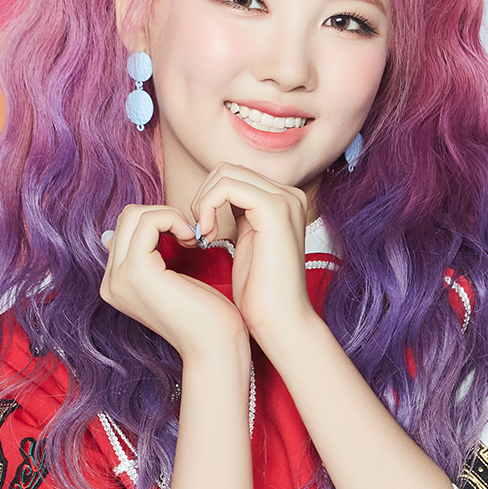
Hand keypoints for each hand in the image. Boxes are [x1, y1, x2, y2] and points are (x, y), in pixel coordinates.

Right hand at [100, 204, 246, 360]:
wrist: (215, 346)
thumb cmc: (205, 314)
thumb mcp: (172, 279)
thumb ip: (150, 256)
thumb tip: (136, 228)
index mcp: (116, 284)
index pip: (125, 228)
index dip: (159, 223)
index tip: (185, 239)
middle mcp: (111, 282)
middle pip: (126, 217)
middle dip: (162, 215)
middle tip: (189, 236)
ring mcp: (119, 277)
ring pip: (134, 214)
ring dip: (169, 216)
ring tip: (191, 239)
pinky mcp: (137, 271)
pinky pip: (149, 221)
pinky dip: (173, 220)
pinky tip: (192, 240)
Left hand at [191, 163, 316, 346]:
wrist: (279, 319)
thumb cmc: (259, 291)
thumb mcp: (245, 242)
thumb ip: (236, 215)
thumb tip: (208, 199)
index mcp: (282, 201)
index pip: (232, 176)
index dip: (208, 199)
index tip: (201, 232)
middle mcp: (288, 195)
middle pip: (226, 169)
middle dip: (202, 197)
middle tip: (200, 233)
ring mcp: (284, 199)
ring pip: (224, 173)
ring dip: (202, 202)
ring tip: (203, 235)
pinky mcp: (274, 209)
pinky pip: (226, 186)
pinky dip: (207, 206)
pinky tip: (207, 235)